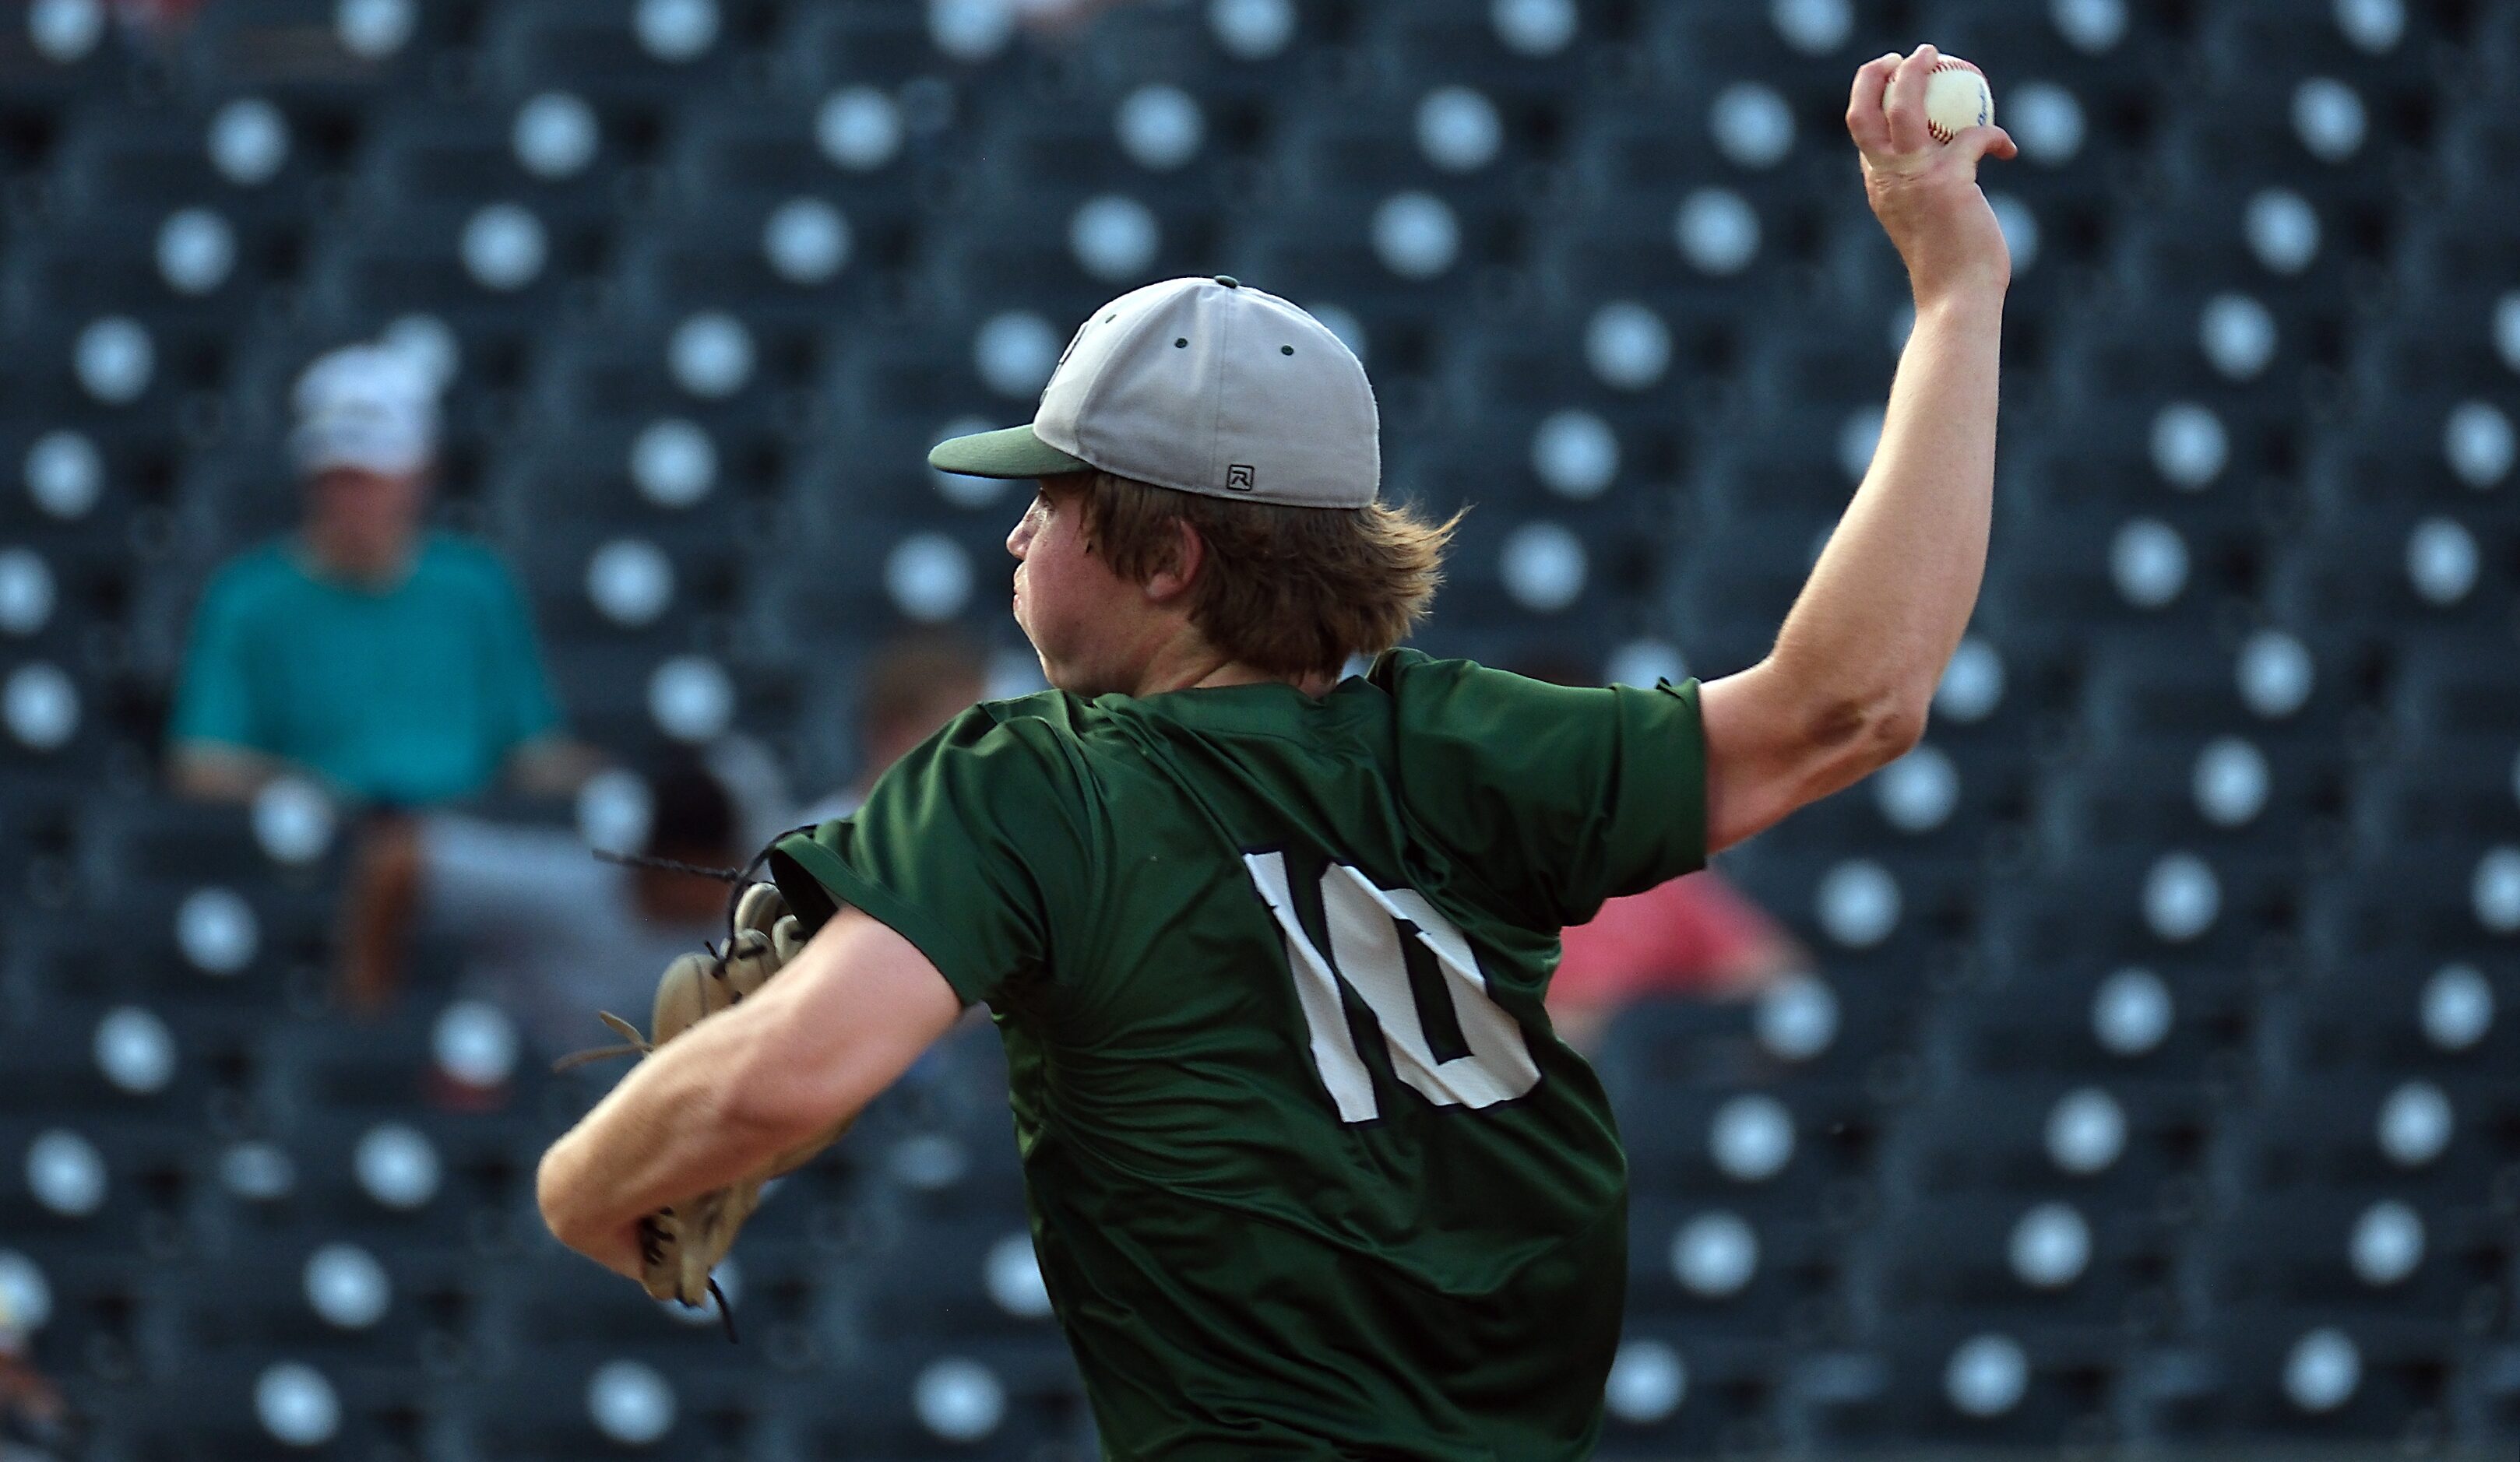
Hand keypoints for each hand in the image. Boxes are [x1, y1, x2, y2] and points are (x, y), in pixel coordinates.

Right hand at [1846, 45, 2017, 306]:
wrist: (1955, 298)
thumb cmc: (1945, 268)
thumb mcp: (1922, 220)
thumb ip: (1921, 190)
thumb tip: (1947, 165)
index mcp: (1878, 187)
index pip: (1863, 133)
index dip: (1870, 98)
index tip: (1888, 79)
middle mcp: (1887, 179)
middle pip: (1865, 111)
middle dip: (1878, 74)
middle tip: (1904, 56)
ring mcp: (1915, 178)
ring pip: (1904, 106)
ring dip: (1918, 72)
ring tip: (1936, 58)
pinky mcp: (1949, 181)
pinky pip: (1975, 136)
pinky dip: (1995, 136)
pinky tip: (2008, 149)